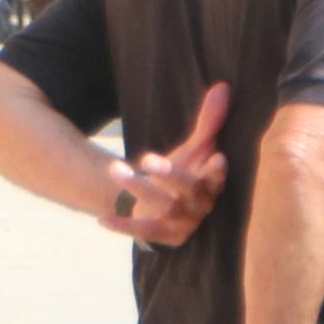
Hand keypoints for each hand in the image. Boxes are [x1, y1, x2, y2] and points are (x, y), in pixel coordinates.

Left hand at [105, 81, 230, 244]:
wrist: (167, 208)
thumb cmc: (185, 172)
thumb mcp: (195, 148)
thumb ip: (209, 121)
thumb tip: (223, 87)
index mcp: (213, 182)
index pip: (219, 176)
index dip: (218, 171)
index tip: (217, 158)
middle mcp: (202, 204)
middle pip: (189, 190)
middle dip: (170, 174)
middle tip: (147, 158)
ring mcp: (184, 222)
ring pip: (164, 207)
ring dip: (139, 188)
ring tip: (116, 169)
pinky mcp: (165, 236)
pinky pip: (143, 232)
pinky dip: (123, 226)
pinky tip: (101, 219)